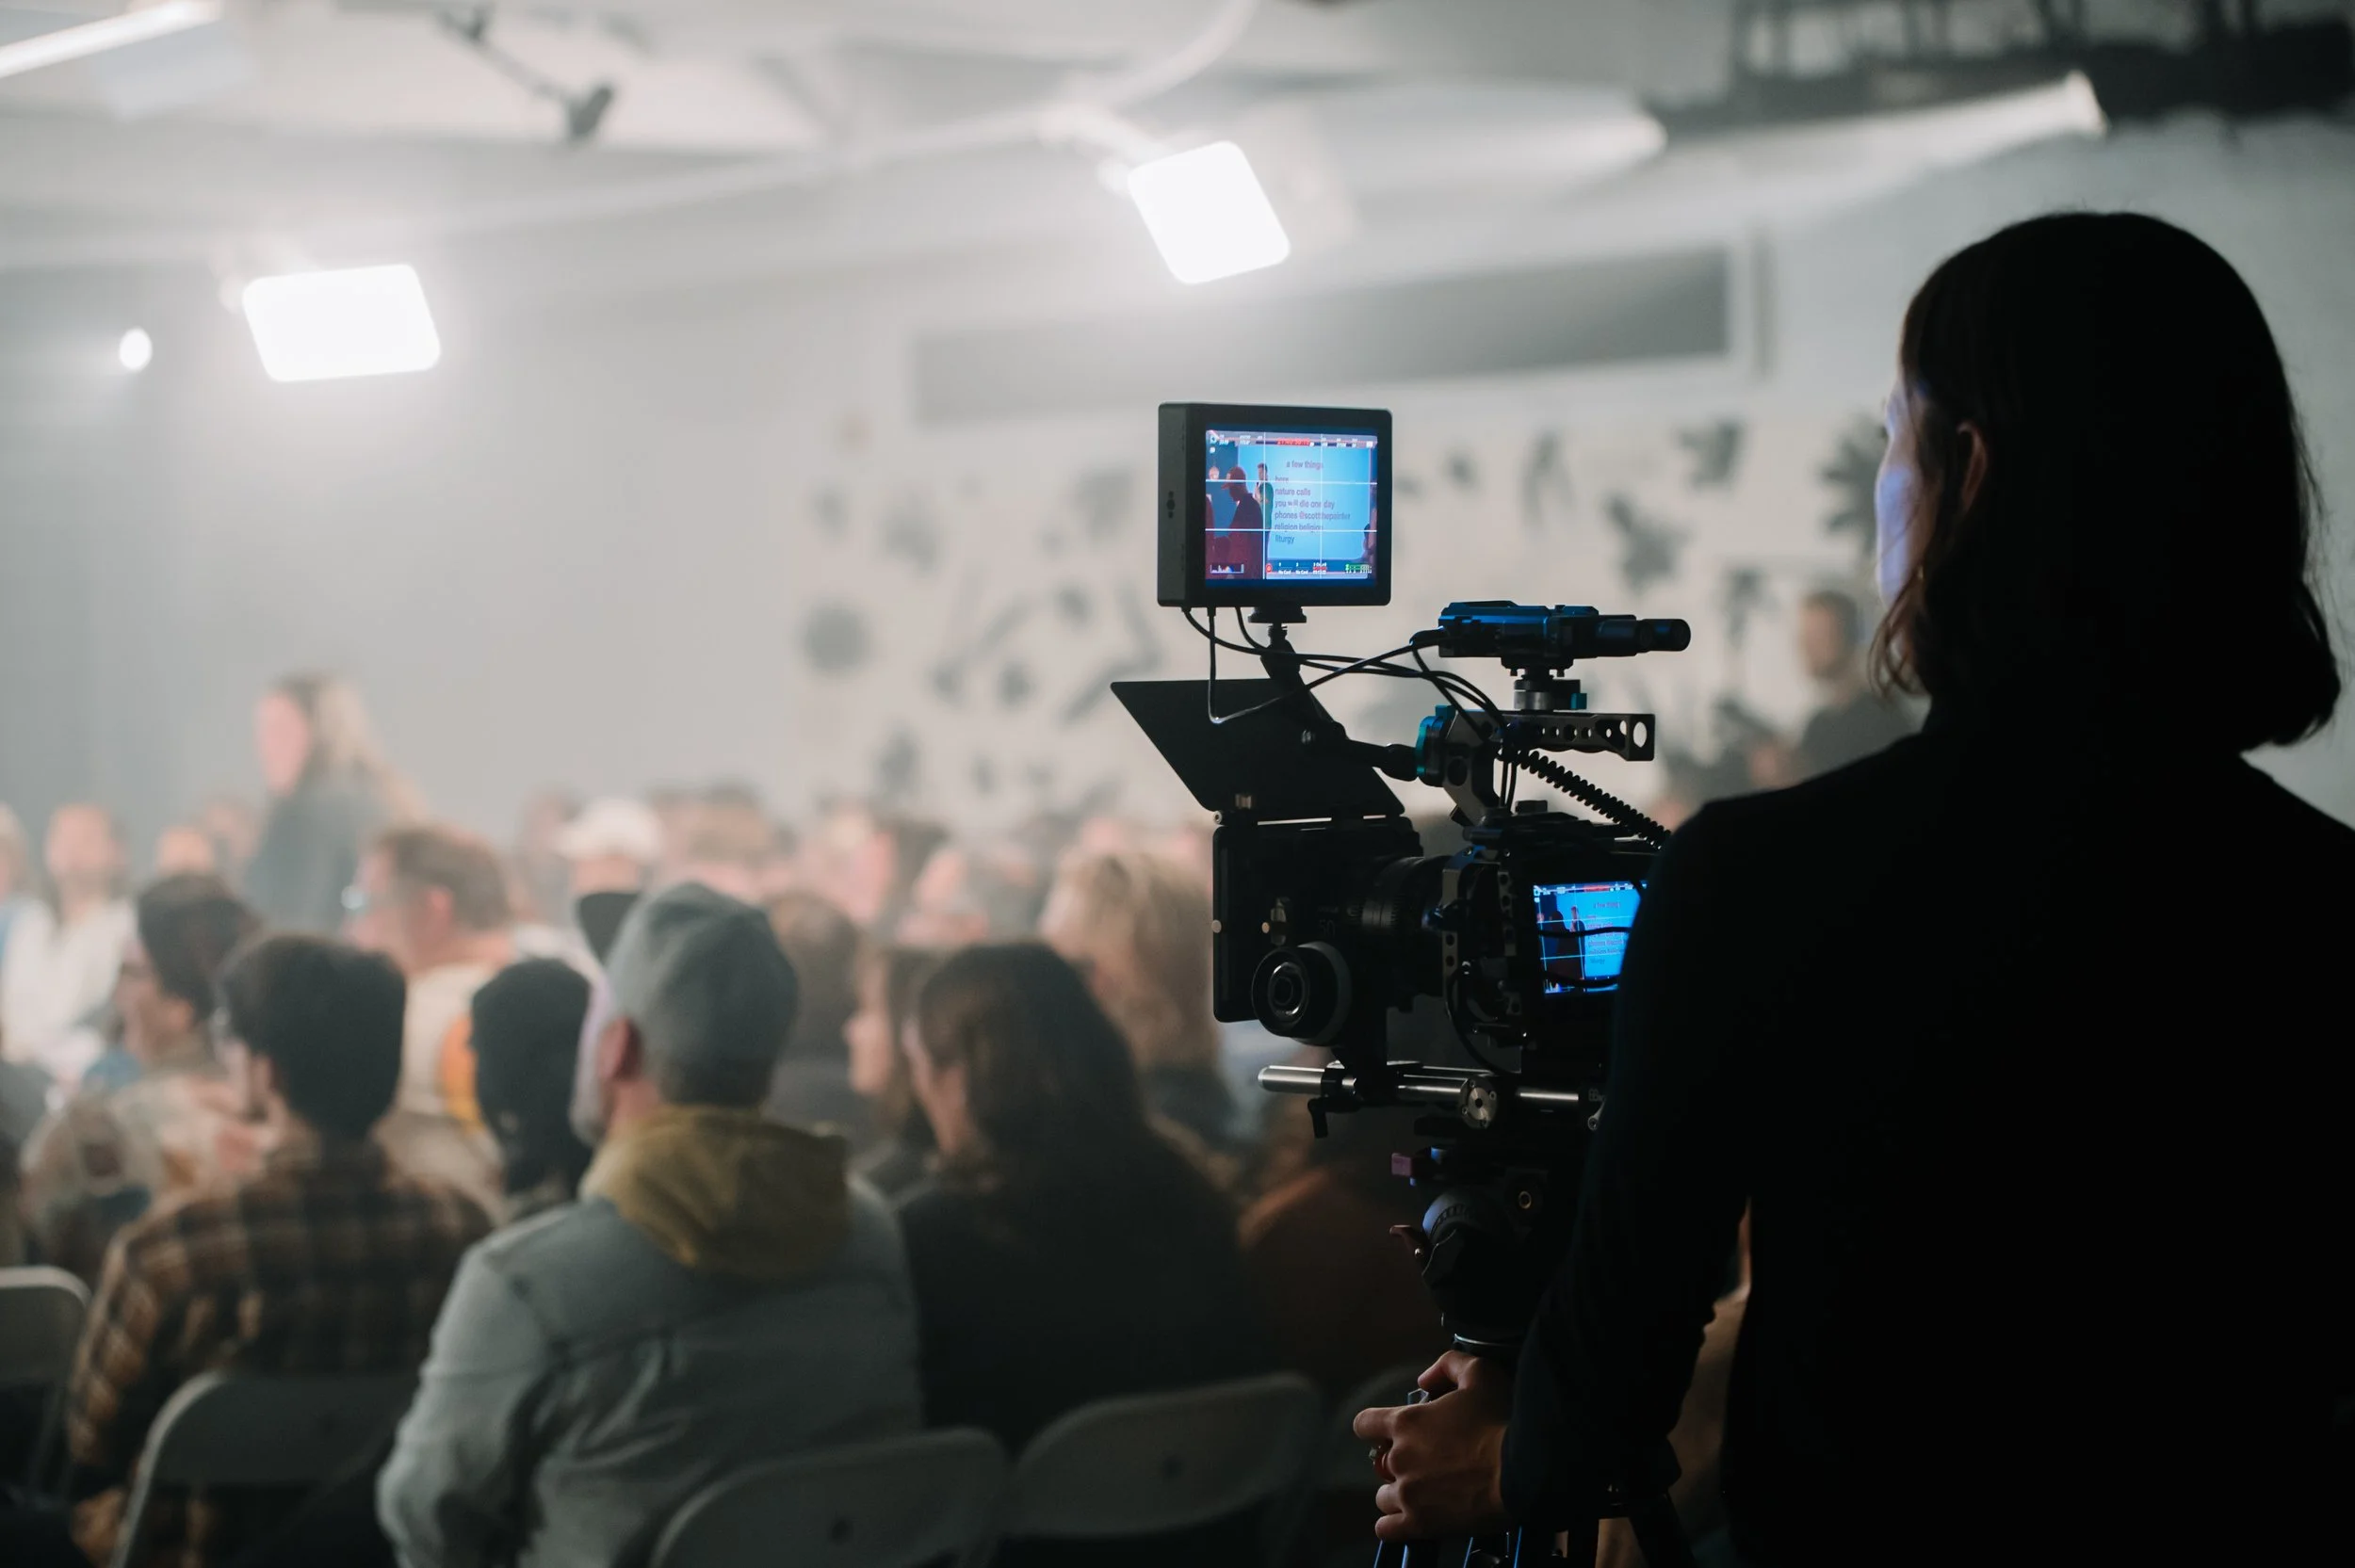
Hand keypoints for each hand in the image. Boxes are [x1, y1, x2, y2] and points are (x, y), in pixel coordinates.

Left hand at [1351, 1350, 1512, 1541]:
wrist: (1522, 1470)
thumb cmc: (1500, 1421)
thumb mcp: (1479, 1373)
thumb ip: (1447, 1365)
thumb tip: (1425, 1380)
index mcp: (1406, 1422)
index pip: (1365, 1424)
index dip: (1375, 1427)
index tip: (1391, 1432)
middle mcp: (1399, 1458)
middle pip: (1379, 1463)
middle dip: (1400, 1462)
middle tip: (1428, 1463)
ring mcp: (1408, 1493)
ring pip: (1384, 1496)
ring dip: (1399, 1494)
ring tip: (1425, 1493)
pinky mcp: (1420, 1523)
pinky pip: (1388, 1529)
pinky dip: (1395, 1525)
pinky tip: (1411, 1519)